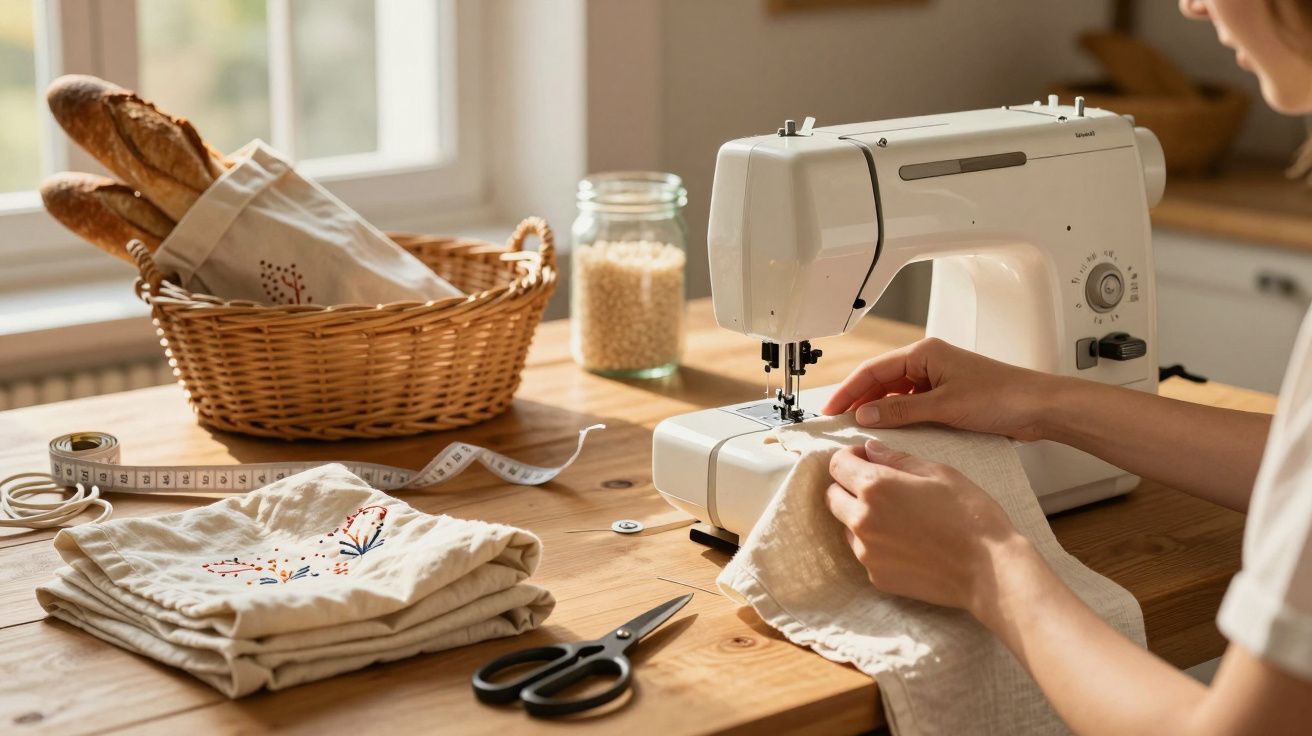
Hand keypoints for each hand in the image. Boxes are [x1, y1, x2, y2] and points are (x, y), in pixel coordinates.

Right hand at [820, 338, 1061, 441]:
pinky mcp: (946, 396)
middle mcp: (928, 362)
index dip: (847, 390)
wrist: (1038, 407)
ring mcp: (937, 379)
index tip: (830, 409)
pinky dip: (896, 416)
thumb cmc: (1000, 397)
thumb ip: (900, 410)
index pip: (872, 370)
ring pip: (894, 393)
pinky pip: (910, 404)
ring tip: (858, 430)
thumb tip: (864, 414)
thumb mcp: (943, 406)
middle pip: (880, 380)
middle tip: (838, 422)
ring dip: (876, 409)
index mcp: (923, 353)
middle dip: (858, 399)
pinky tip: (888, 432)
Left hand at [826, 440, 1024, 613]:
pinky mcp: (876, 576)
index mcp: (875, 487)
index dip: (851, 457)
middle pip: (833, 496)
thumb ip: (897, 459)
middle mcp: (862, 520)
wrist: (989, 570)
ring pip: (846, 526)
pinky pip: (864, 553)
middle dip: (849, 486)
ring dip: (860, 516)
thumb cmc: (970, 515)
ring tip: (898, 517)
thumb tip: (871, 450)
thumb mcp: (938, 472)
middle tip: (881, 487)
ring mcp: (866, 552)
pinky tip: (907, 542)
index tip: (867, 459)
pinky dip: (876, 544)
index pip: (837, 465)